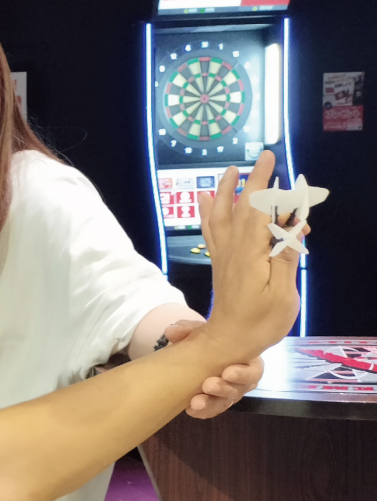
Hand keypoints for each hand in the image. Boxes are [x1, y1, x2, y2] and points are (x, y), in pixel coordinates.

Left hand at [162, 318, 263, 417]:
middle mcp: (242, 380)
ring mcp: (229, 393)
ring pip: (225, 402)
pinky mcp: (216, 402)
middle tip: (207, 385)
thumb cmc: (209, 339)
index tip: (226, 372)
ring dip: (211, 403)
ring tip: (195, 402)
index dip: (243, 374)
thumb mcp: (201, 331)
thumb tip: (172, 332)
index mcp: (247, 361)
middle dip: (224, 389)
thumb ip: (189, 329)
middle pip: (239, 389)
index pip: (254, 371)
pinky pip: (212, 410)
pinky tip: (189, 409)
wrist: (198, 351)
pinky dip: (202, 411)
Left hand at [197, 151, 303, 363]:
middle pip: (241, 208)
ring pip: (220, 216)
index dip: (265, 184)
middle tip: (262, 158)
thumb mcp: (282, 293)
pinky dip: (208, 212)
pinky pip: (211, 231)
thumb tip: (295, 225)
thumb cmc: (259, 323)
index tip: (272, 162)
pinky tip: (204, 201)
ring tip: (230, 171)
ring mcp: (223, 256)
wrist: (228, 343)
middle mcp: (232, 250)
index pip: (257, 210)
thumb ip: (287, 257)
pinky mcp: (221, 264)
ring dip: (225, 191)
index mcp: (250, 254)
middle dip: (252, 181)